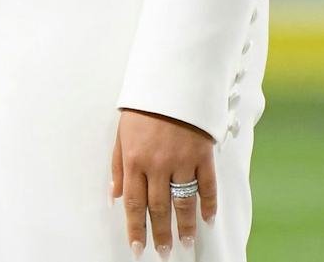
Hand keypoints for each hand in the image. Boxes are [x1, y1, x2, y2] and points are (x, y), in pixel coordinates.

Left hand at [112, 107, 216, 255]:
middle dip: (160, 234)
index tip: (138, 248)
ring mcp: (182, 160)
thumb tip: (114, 196)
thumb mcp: (122, 131)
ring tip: (185, 243)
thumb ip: (117, 165)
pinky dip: (209, 204)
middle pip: (158, 208)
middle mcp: (158, 164)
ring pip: (183, 202)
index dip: (136, 229)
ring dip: (184, 226)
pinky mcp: (203, 154)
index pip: (134, 203)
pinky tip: (207, 218)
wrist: (173, 78)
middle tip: (164, 252)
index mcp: (135, 159)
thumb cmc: (144, 104)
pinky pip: (207, 186)